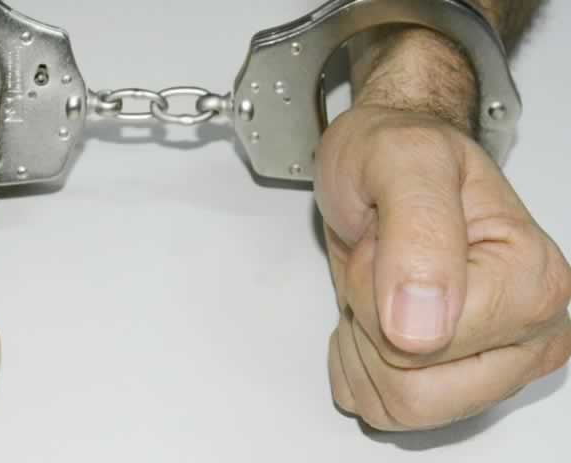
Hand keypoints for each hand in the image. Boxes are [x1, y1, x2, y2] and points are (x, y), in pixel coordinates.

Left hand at [316, 105, 570, 430]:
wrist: (380, 162)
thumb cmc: (394, 153)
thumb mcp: (400, 161)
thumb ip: (417, 230)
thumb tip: (425, 324)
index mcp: (530, 280)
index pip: (424, 347)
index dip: (376, 292)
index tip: (386, 240)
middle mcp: (525, 332)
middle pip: (416, 395)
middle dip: (369, 327)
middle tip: (379, 266)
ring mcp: (491, 362)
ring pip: (398, 408)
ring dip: (363, 344)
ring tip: (379, 285)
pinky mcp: (454, 380)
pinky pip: (381, 407)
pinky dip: (358, 363)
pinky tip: (373, 314)